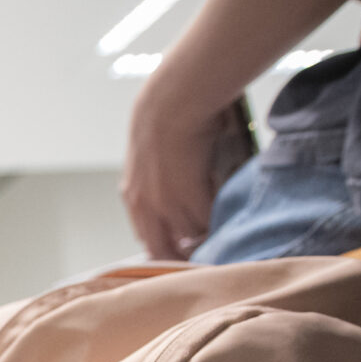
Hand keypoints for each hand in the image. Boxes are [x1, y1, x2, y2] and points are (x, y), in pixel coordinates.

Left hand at [121, 79, 239, 260]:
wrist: (170, 104)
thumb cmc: (164, 121)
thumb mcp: (149, 159)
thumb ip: (156, 182)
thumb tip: (177, 194)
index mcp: (134, 198)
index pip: (147, 239)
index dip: (164, 248)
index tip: (180, 253)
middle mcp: (145, 207)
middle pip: (162, 248)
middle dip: (181, 255)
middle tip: (201, 257)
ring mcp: (166, 205)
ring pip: (189, 236)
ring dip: (204, 236)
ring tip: (219, 234)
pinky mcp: (189, 198)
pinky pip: (205, 222)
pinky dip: (216, 221)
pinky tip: (226, 215)